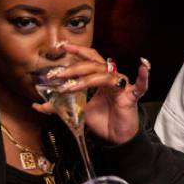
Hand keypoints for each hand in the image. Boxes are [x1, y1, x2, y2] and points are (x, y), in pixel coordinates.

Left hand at [32, 44, 150, 144]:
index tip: (61, 46)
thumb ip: (61, 107)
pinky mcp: (131, 96)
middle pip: (93, 65)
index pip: (88, 59)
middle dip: (74, 68)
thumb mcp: (79, 112)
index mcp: (100, 78)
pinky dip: (143, 76)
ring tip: (71, 87)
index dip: (76, 51)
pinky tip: (144, 66)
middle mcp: (111, 78)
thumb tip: (39, 106)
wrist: (118, 137)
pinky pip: (140, 85)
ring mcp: (122, 86)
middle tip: (58, 73)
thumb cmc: (104, 120)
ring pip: (105, 76)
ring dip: (86, 80)